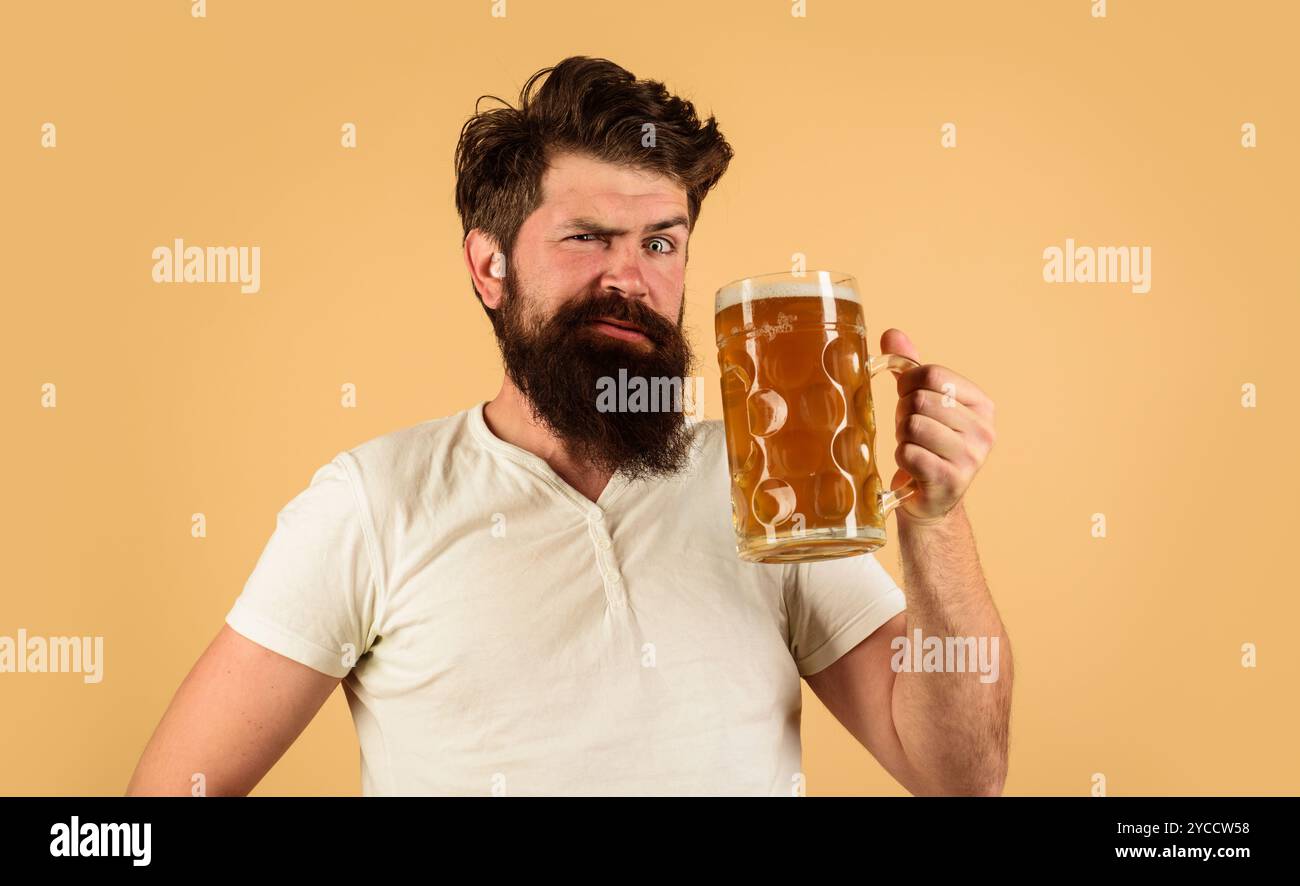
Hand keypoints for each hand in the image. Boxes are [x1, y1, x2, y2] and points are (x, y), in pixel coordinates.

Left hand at [880, 329, 995, 524]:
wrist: (930, 500)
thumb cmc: (925, 444)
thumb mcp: (921, 401)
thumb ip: (909, 366)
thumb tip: (890, 333)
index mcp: (983, 405)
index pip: (933, 374)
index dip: (907, 383)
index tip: (906, 397)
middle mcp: (984, 430)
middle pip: (920, 400)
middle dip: (903, 413)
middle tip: (909, 430)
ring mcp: (970, 457)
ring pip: (913, 425)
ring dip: (902, 437)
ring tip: (913, 447)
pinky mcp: (950, 480)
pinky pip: (908, 453)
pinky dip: (902, 458)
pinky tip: (913, 467)